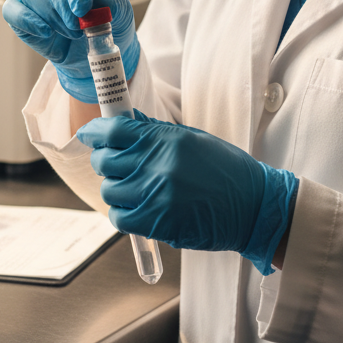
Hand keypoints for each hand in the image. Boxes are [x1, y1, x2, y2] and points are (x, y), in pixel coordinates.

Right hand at [2, 0, 137, 102]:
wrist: (90, 49)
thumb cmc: (104, 21)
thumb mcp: (119, 13)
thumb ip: (111, 5)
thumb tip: (101, 4)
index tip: (82, 8)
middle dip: (63, 2)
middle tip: (78, 26)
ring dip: (52, 16)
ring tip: (73, 33)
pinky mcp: (17, 8)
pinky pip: (12, 10)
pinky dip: (28, 21)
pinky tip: (46, 32)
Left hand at [78, 112, 297, 273]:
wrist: (254, 207)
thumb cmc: (226, 170)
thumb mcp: (192, 139)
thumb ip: (154, 132)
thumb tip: (125, 119)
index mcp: (166, 140)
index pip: (114, 130)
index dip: (95, 132)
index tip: (88, 134)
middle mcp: (157, 165)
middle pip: (105, 160)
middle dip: (104, 161)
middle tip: (115, 164)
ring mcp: (155, 195)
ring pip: (109, 190)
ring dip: (115, 189)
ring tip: (131, 188)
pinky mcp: (157, 223)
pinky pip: (120, 217)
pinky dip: (122, 213)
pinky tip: (135, 208)